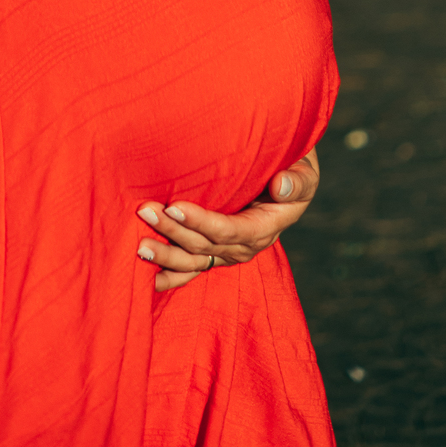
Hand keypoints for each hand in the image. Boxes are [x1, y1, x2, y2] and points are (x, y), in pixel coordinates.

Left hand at [135, 148, 320, 291]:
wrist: (288, 172)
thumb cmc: (295, 165)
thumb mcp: (306, 169)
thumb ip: (298, 179)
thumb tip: (281, 185)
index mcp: (267, 226)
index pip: (230, 229)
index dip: (202, 221)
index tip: (174, 205)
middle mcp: (247, 245)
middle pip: (206, 245)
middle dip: (173, 231)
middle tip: (145, 212)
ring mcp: (230, 251)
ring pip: (196, 260)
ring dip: (167, 255)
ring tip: (139, 245)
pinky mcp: (218, 250)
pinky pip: (196, 268)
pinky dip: (174, 276)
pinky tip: (151, 281)